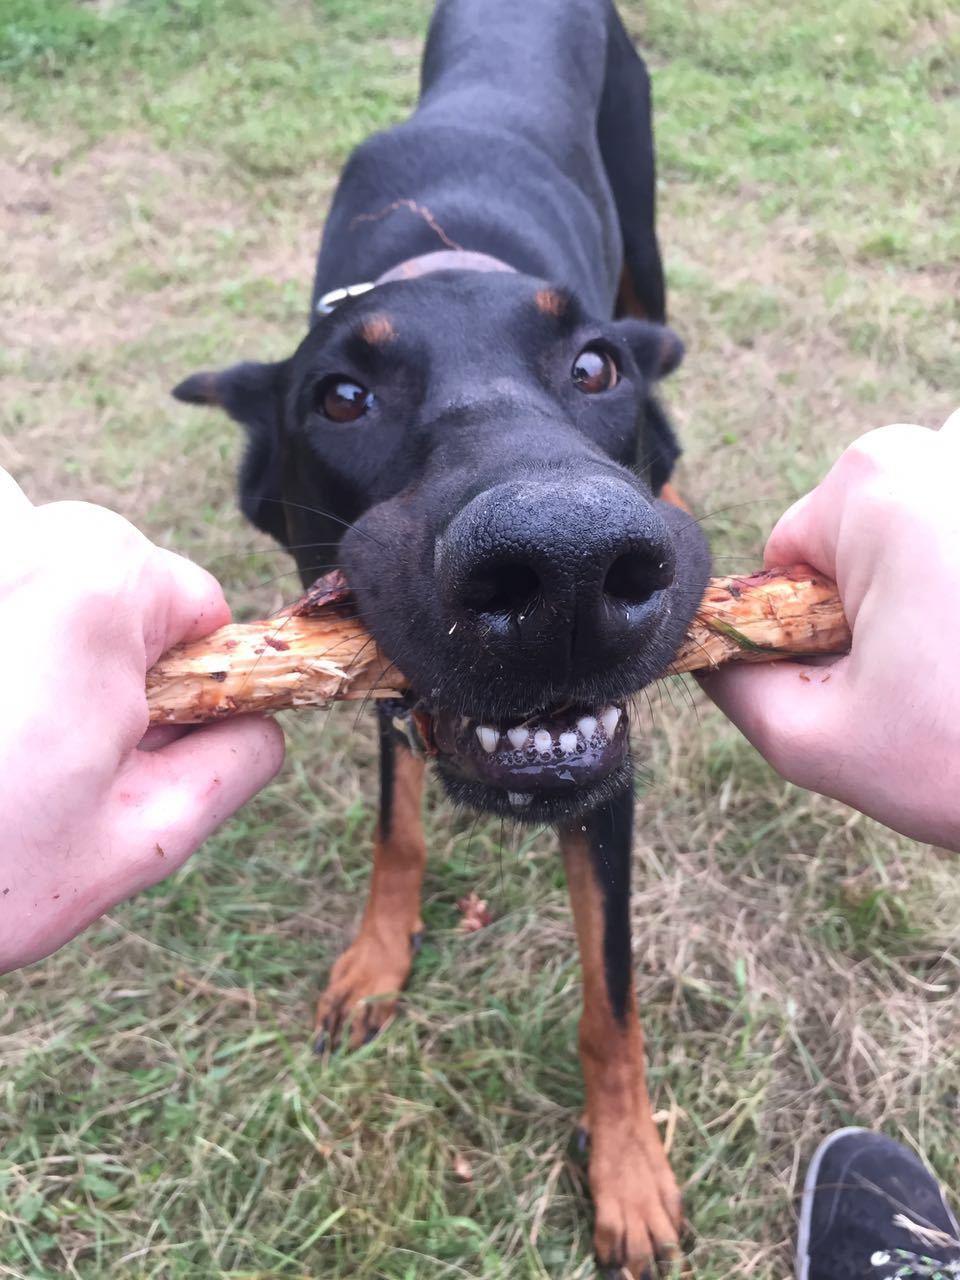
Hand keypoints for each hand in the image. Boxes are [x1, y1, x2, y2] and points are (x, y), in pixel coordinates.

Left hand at [0, 470, 284, 971]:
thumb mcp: (136, 841)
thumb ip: (233, 766)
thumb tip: (262, 724)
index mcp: (98, 586)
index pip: (198, 603)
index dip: (184, 683)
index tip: (126, 743)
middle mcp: (23, 537)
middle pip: (117, 578)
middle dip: (106, 657)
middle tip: (48, 753)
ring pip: (46, 571)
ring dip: (40, 643)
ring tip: (0, 736)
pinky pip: (5, 580)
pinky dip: (2, 634)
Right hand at [700, 411, 959, 849]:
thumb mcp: (822, 743)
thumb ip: (736, 688)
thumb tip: (714, 657)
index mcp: (874, 483)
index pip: (792, 553)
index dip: (815, 628)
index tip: (876, 680)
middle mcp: (949, 443)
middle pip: (872, 528)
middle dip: (890, 600)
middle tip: (943, 681)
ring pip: (939, 524)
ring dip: (949, 585)